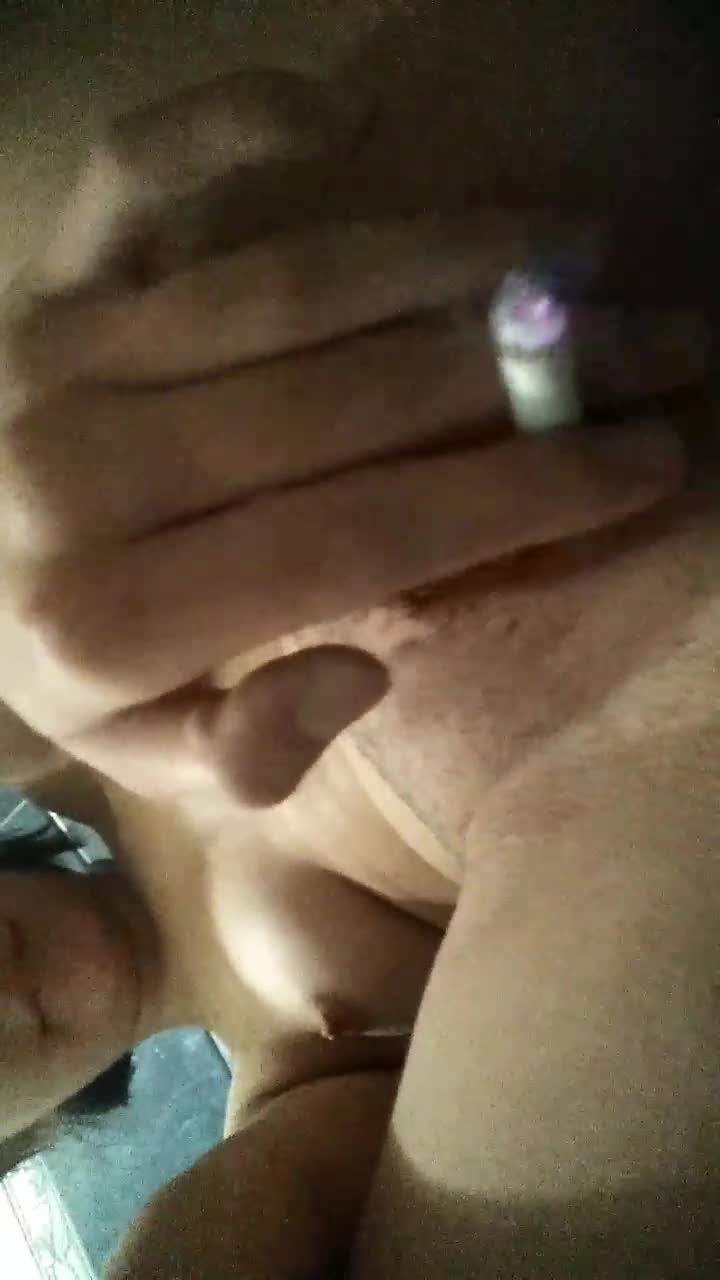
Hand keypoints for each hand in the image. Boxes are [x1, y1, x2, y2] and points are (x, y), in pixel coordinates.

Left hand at [0, 73, 697, 803]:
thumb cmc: (59, 662)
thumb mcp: (139, 755)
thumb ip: (242, 751)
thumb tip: (364, 661)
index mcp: (106, 618)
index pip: (362, 537)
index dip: (521, 496)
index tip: (646, 459)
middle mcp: (77, 471)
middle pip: (352, 404)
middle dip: (531, 376)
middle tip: (656, 347)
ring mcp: (52, 349)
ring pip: (288, 286)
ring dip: (451, 258)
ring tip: (575, 254)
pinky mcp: (39, 270)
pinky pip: (137, 170)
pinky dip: (232, 121)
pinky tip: (336, 117)